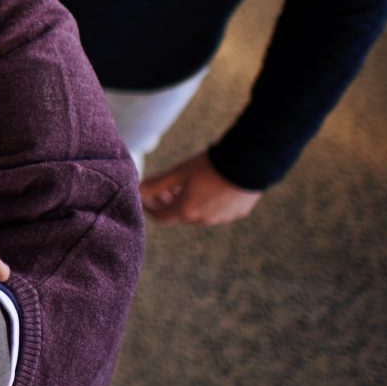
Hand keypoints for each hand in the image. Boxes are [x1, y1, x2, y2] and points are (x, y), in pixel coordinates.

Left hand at [139, 151, 262, 225]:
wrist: (249, 165)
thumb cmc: (209, 166)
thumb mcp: (179, 172)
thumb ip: (157, 183)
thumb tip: (138, 190)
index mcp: (186, 212)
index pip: (160, 218)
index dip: (150, 208)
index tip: (146, 197)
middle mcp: (204, 220)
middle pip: (179, 216)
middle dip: (167, 203)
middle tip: (164, 189)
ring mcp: (222, 219)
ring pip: (198, 215)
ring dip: (187, 204)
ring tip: (185, 186)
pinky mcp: (237, 213)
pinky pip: (217, 212)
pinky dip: (206, 203)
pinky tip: (209, 187)